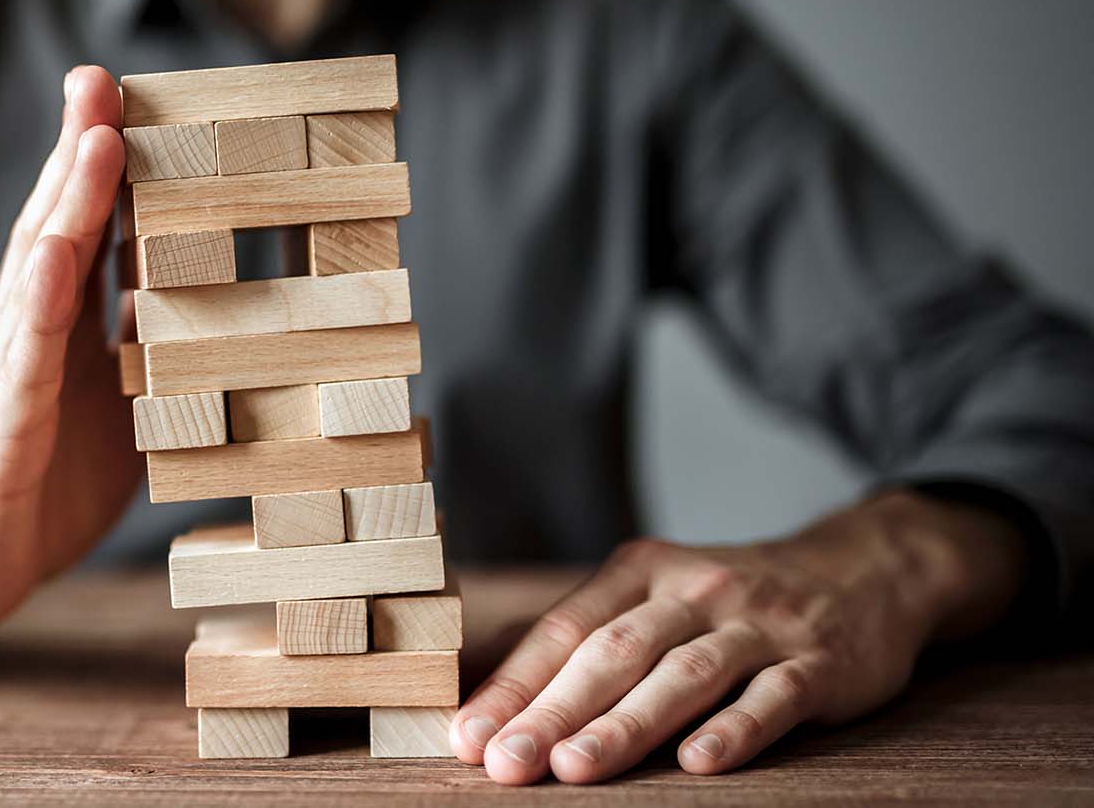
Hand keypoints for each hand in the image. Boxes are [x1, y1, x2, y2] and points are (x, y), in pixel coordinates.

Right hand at [0, 66, 142, 660]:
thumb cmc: (43, 474)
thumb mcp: (109, 396)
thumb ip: (137, 333)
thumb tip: (191, 272)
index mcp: (56, 327)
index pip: (79, 230)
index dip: (101, 163)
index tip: (124, 92)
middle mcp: (25, 339)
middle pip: (51, 231)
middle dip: (78, 155)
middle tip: (99, 81)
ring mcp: (6, 385)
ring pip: (34, 285)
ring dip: (64, 211)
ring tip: (93, 147)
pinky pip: (19, 375)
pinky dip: (34, 319)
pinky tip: (48, 268)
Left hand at [451, 489, 1025, 784]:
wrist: (864, 567)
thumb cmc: (732, 601)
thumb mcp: (660, 596)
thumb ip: (595, 641)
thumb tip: (503, 704)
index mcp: (641, 571)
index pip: (566, 630)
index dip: (516, 686)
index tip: (471, 737)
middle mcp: (694, 591)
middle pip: (614, 654)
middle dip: (553, 713)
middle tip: (506, 763)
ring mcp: (759, 623)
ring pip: (684, 675)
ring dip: (626, 726)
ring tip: (574, 769)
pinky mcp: (819, 662)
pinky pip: (774, 697)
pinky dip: (736, 730)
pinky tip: (699, 763)